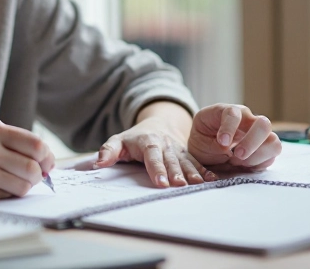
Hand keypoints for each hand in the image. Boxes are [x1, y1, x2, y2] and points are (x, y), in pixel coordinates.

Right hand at [0, 121, 54, 199]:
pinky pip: (6, 195)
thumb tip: (43, 161)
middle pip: (33, 167)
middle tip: (34, 177)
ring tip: (15, 183)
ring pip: (23, 184)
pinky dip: (9, 194)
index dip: (47, 157)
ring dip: (25, 187)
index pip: (35, 144)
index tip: (46, 164)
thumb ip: (10, 143)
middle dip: (39, 175)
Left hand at [93, 106, 216, 187]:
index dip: (156, 168)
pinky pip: (196, 161)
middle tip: (180, 185)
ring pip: (185, 160)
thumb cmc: (133, 138)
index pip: (152, 155)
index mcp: (147, 141)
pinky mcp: (186, 153)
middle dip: (176, 172)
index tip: (160, 182)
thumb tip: (98, 163)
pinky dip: (204, 170)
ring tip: (198, 184)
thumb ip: (108, 151)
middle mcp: (165, 144)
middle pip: (170, 159)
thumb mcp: (118, 140)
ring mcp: (177, 148)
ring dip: (192, 172)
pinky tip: (211, 179)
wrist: (157, 123)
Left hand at [187, 104, 281, 170]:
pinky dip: (260, 163)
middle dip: (252, 141)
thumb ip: (211, 143)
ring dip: (257, 154)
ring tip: (239, 162)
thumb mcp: (200, 138)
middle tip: (237, 155)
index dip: (229, 127)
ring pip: (273, 141)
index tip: (222, 142)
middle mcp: (248, 120)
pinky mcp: (265, 150)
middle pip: (263, 123)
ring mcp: (259, 135)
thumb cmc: (204, 139)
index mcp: (229, 112)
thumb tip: (227, 149)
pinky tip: (245, 165)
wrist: (208, 150)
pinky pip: (272, 155)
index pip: (233, 113)